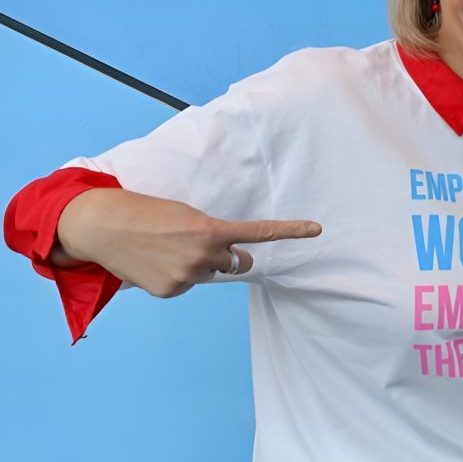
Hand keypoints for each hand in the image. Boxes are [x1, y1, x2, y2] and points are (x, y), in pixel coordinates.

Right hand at [55, 188, 321, 296]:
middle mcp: (204, 256)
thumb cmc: (149, 213)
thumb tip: (231, 260)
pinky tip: (155, 262)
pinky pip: (187, 284)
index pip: (259, 233)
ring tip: (167, 249)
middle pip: (236, 262)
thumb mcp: (187, 215)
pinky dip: (176, 275)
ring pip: (210, 273)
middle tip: (203, 245)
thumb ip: (214, 235)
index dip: (291, 230)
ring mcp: (187, 277)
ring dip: (197, 264)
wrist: (104, 225)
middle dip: (228, 256)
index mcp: (211, 230)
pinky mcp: (170, 290)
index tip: (317, 229)